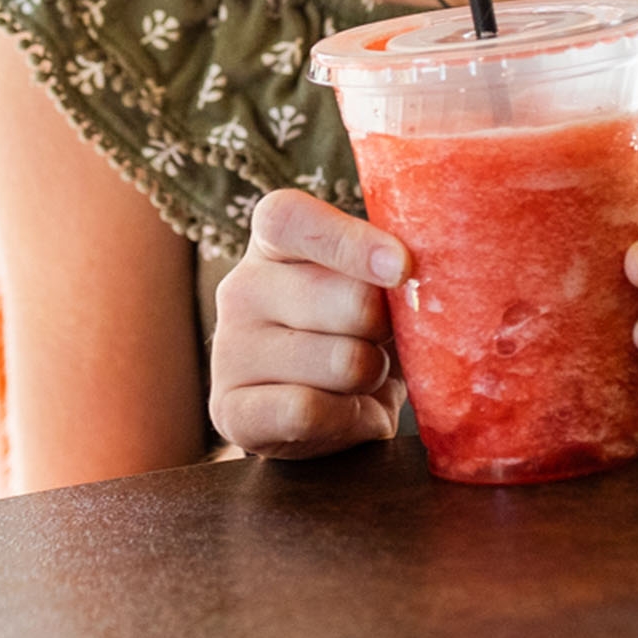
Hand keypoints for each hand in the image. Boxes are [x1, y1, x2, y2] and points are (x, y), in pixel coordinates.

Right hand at [210, 186, 404, 459]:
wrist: (333, 418)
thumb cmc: (361, 333)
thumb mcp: (377, 287)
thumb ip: (389, 268)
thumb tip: (409, 268)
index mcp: (274, 242)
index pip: (291, 219)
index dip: (351, 242)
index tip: (403, 268)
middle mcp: (242, 288)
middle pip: (349, 301)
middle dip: (387, 330)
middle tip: (382, 340)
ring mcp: (229, 350)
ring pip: (342, 362)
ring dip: (372, 378)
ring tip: (360, 379)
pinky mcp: (231, 411)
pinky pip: (307, 411)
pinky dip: (346, 419)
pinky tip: (344, 414)